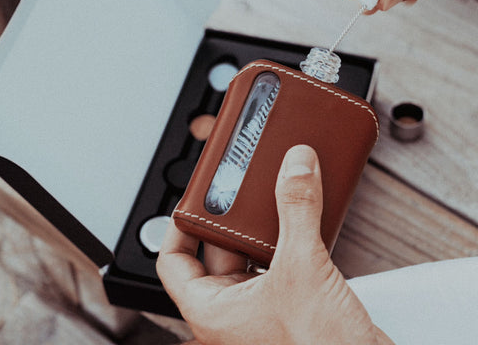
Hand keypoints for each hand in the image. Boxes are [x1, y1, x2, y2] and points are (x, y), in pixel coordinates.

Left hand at [157, 145, 392, 344]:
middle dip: (230, 219)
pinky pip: (282, 264)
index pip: (173, 261)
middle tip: (241, 189)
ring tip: (275, 197)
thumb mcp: (302, 268)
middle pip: (217, 252)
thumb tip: (295, 167)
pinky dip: (291, 241)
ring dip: (265, 229)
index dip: (178, 226)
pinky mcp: (293, 305)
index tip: (194, 199)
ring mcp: (263, 309)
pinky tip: (304, 222)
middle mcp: (234, 310)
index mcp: (212, 310)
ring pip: (253, 257)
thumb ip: (297, 211)